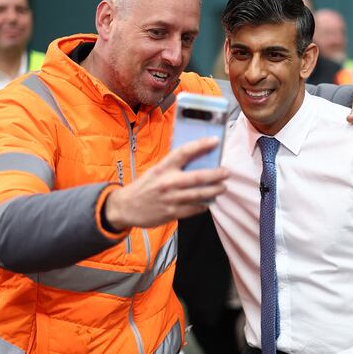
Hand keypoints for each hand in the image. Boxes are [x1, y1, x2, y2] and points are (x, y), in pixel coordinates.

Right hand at [104, 137, 228, 229]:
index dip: (201, 145)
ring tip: (222, 187)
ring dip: (214, 190)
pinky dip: (204, 204)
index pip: (184, 152)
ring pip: (200, 194)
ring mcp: (171, 199)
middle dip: (216, 175)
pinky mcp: (172, 213)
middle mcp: (168, 182)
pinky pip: (194, 208)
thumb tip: (197, 160)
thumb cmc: (145, 186)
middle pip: (198, 177)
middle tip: (226, 172)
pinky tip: (209, 201)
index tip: (214, 141)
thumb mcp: (156, 170)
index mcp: (163, 167)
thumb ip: (173, 166)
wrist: (126, 207)